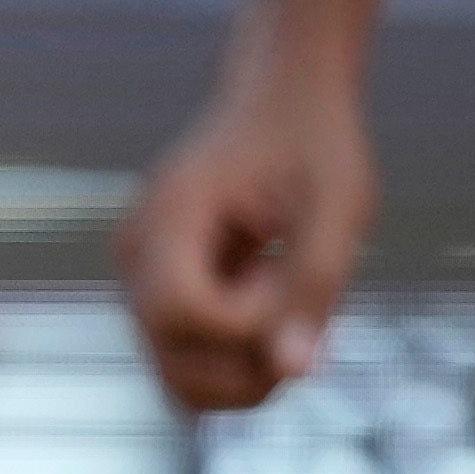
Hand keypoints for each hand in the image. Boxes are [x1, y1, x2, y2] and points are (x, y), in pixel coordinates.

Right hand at [124, 65, 374, 414]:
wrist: (278, 97)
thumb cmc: (313, 141)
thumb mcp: (339, 206)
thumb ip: (316, 286)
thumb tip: (296, 373)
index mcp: (169, 217)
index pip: (182, 312)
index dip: (247, 322)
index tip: (290, 278)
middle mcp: (136, 257)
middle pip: (173, 365)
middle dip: (249, 362)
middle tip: (299, 301)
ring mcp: (137, 280)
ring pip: (178, 376)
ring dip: (244, 362)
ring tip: (281, 294)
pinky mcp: (154, 293)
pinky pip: (188, 358)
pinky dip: (237, 350)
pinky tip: (266, 292)